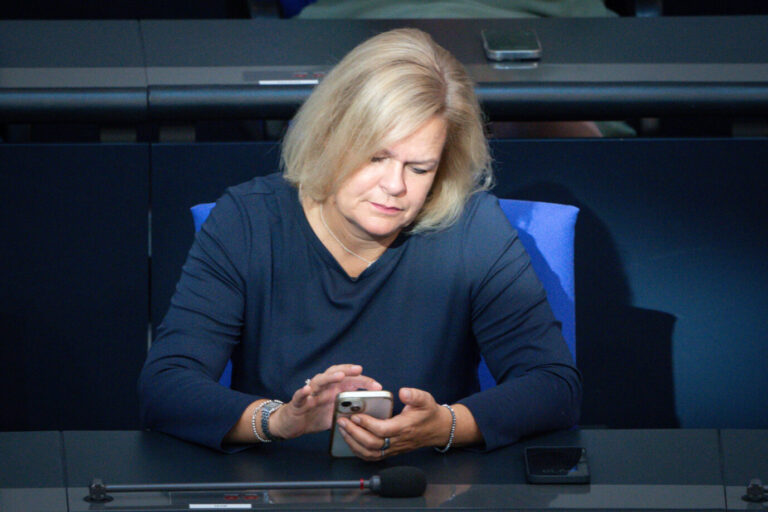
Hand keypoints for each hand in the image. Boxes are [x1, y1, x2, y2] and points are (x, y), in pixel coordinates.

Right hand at [270, 364, 380, 439]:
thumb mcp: (335, 415)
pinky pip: (299, 396)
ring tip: (339, 376)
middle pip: (336, 374)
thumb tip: (367, 415)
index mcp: (333, 389)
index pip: (350, 380)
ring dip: (329, 377)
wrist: (292, 425)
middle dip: (348, 371)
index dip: (363, 381)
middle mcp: (322, 387)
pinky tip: (307, 390)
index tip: (377, 386)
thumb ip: (348, 412)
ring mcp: (310, 393)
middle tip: (359, 370)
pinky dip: (303, 392)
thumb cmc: (315, 416)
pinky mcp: (297, 403)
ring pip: (319, 381)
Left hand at [335, 387, 452, 460]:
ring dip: (353, 443)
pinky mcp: (390, 452)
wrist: (437, 429)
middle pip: (372, 443)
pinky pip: (372, 456)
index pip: (382, 430)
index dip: (367, 424)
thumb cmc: (428, 413)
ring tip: (342, 429)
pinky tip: (350, 440)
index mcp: (404, 428)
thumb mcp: (425, 399)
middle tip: (342, 421)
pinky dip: (358, 451)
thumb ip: (414, 395)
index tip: (356, 415)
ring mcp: (393, 449)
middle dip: (354, 433)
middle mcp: (397, 441)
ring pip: (370, 453)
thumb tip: (403, 392)